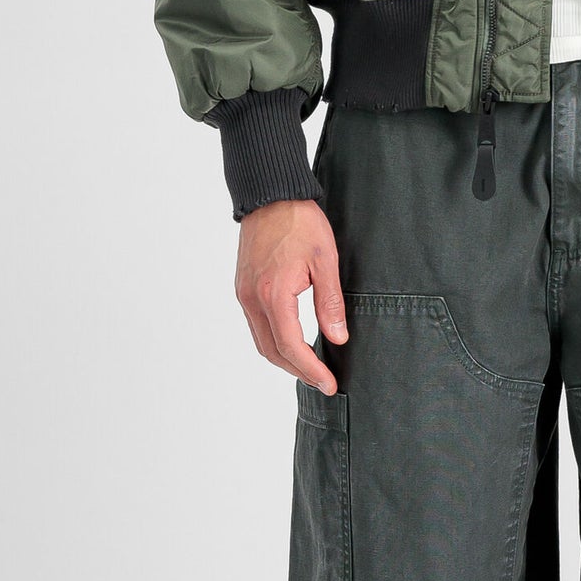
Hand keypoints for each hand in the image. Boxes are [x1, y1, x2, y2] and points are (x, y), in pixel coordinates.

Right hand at [236, 198, 348, 391]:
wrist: (270, 196)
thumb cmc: (300, 222)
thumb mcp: (325, 260)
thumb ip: (330, 302)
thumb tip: (338, 338)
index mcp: (273, 294)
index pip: (291, 346)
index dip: (311, 370)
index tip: (329, 384)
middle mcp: (252, 299)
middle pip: (272, 351)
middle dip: (298, 371)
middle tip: (323, 382)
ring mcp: (244, 294)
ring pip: (261, 341)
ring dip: (284, 359)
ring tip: (310, 367)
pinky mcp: (243, 288)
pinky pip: (256, 325)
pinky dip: (274, 341)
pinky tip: (292, 342)